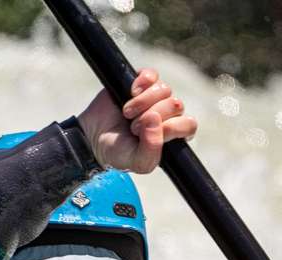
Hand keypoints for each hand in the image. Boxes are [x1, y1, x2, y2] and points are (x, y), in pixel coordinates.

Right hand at [77, 68, 197, 173]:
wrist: (92, 137)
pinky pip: (152, 75)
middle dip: (152, 116)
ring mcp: (155, 97)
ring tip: (127, 113)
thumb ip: (152, 151)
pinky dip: (142, 83)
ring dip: (142, 103)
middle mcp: (168, 114)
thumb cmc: (118, 153)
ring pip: (164, 90)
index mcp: (172, 134)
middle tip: (134, 127)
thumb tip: (156, 120)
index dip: (172, 127)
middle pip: (176, 105)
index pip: (189, 124)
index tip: (150, 132)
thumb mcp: (137, 162)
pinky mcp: (141, 82)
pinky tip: (130, 92)